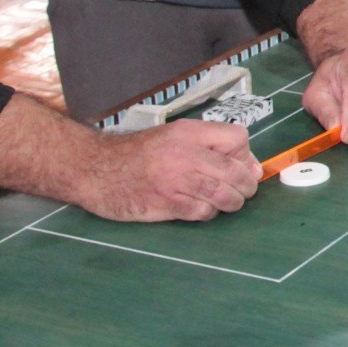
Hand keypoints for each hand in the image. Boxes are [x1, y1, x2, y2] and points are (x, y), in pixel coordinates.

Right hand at [77, 120, 260, 221]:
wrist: (95, 169)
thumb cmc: (138, 154)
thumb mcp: (174, 137)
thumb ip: (211, 146)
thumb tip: (253, 167)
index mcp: (188, 132)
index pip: (237, 138)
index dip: (245, 154)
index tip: (241, 165)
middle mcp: (184, 154)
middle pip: (235, 172)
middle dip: (246, 185)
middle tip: (243, 190)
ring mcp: (174, 181)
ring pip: (223, 196)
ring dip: (232, 202)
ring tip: (227, 201)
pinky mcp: (165, 205)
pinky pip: (202, 213)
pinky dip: (209, 213)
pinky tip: (201, 208)